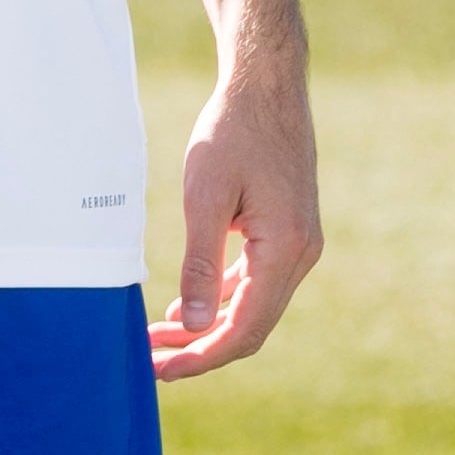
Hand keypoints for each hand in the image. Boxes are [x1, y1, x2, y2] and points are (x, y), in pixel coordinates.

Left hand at [149, 61, 320, 379]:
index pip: (244, 329)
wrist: (266, 84)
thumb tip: (194, 327)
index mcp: (285, 249)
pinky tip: (189, 309)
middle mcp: (302, 254)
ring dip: (210, 326)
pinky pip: (257, 281)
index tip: (160, 370)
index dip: (201, 356)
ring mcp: (299, 243)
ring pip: (253, 306)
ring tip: (161, 339)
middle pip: (251, 326)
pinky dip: (224, 298)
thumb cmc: (233, 130)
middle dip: (201, 348)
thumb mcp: (206, 195)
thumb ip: (201, 264)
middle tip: (153, 362)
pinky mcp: (288, 231)